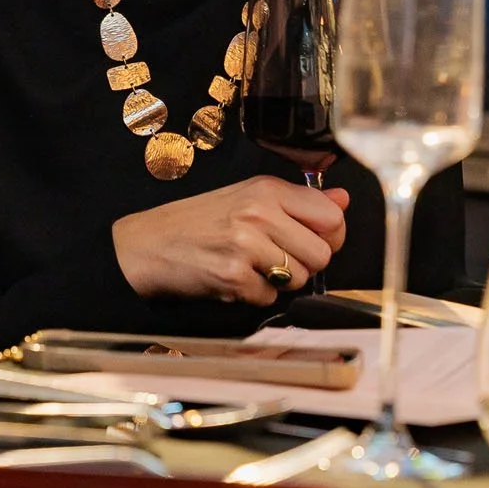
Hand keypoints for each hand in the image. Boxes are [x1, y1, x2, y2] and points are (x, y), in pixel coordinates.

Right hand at [112, 176, 349, 304]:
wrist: (146, 244)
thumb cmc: (198, 221)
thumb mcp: (247, 198)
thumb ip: (298, 201)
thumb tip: (342, 200)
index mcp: (266, 190)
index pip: (331, 217)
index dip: (329, 236)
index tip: (311, 240)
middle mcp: (259, 213)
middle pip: (322, 253)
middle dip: (304, 264)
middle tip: (275, 258)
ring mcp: (246, 246)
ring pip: (300, 278)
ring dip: (280, 281)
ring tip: (250, 266)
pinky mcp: (233, 277)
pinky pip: (270, 297)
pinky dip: (254, 295)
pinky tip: (233, 278)